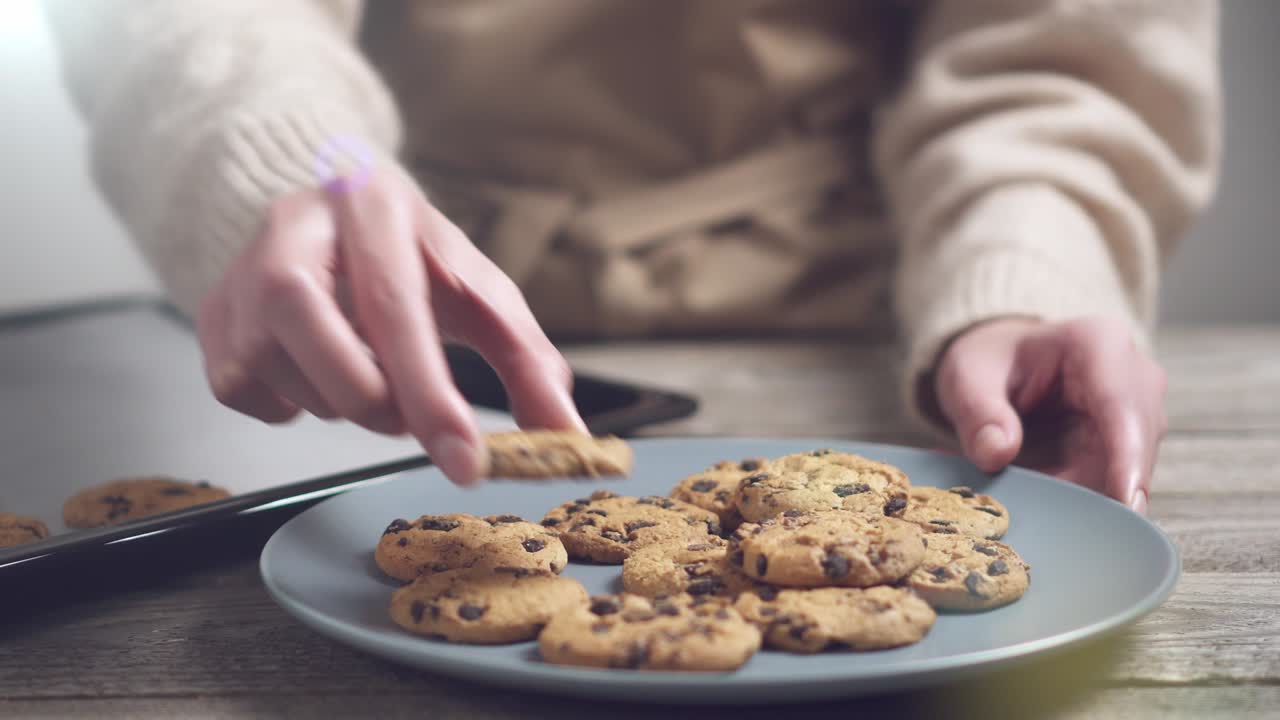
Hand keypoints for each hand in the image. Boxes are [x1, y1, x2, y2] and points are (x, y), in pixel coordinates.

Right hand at [196, 167, 584, 484]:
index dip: (431, 395)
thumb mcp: (477, 292)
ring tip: (362, 364)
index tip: (465, 461)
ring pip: (279, 374)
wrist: (333, 214)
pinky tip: (315, 368)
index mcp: (374, 207)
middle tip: (406, 406)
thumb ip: (527, 359)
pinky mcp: (211, 312)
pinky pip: (243, 391)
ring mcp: (240, 268)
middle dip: (378, 401)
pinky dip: (289, 401)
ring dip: (337, 399)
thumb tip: (564, 432)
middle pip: (319, 339)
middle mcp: (296, 227)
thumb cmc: (411, 258)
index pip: (397, 309)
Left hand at [933, 317, 1167, 512]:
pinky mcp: (1130, 442)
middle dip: (1099, 490)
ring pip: (1129, 471)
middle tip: (1054, 527)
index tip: (1127, 504)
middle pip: (1134, 446)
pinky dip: (1081, 498)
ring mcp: (1138, 411)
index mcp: (1097, 344)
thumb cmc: (990, 361)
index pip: (1120, 406)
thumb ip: (978, 413)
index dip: (1127, 457)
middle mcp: (1133, 375)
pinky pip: (1115, 481)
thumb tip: (996, 453)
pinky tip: (1047, 507)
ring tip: (1036, 509)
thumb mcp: (968, 378)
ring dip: (1086, 498)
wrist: (1003, 361)